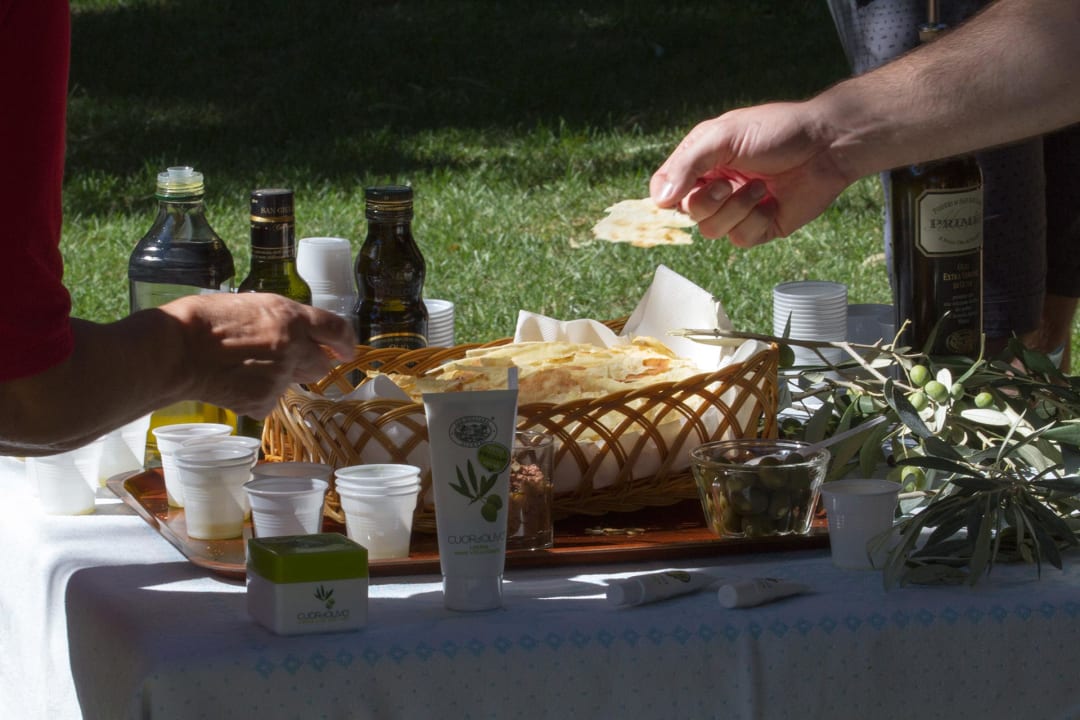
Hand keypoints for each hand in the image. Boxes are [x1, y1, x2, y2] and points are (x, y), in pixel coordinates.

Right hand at [165, 293, 355, 417]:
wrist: (178, 348)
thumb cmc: (207, 320)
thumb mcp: (254, 305)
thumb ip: (283, 320)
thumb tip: (301, 333)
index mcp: (291, 317)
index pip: (336, 329)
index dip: (345, 342)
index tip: (347, 350)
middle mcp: (293, 346)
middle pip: (320, 364)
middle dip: (309, 363)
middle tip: (283, 359)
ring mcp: (280, 376)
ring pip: (292, 382)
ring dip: (278, 377)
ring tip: (245, 366)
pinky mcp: (264, 399)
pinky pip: (269, 401)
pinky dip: (256, 396)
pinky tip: (234, 383)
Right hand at [649, 101, 850, 246]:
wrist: (827, 145)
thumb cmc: (777, 131)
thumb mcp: (723, 136)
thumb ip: (686, 164)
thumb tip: (659, 200)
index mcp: (701, 162)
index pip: (666, 189)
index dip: (666, 198)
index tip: (677, 196)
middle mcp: (715, 186)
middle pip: (688, 213)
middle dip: (708, 202)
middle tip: (729, 184)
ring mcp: (737, 209)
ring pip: (712, 230)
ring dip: (736, 209)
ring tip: (760, 186)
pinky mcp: (759, 227)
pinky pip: (740, 239)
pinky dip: (754, 221)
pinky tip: (771, 201)